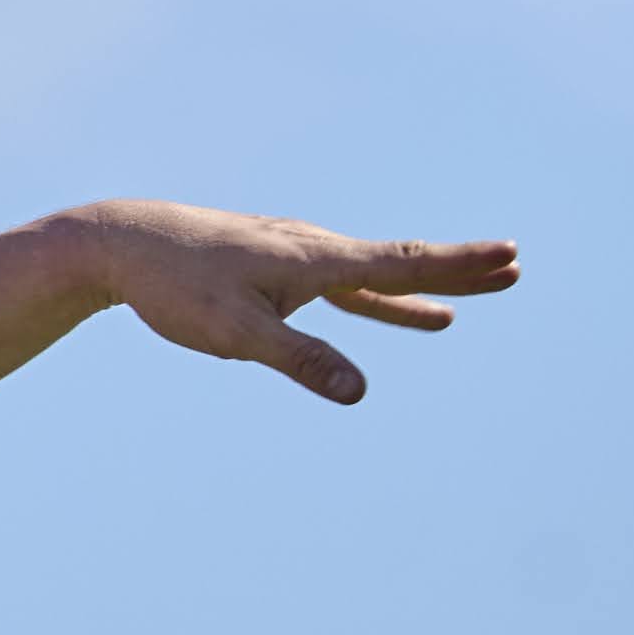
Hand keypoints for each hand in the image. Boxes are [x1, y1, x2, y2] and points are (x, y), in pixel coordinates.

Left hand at [63, 200, 519, 403]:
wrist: (120, 243)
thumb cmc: (176, 287)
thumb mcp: (235, 333)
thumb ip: (300, 360)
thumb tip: (359, 391)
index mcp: (314, 259)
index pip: (402, 263)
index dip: (458, 265)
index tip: (508, 255)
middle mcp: (312, 249)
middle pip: (399, 263)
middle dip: (456, 271)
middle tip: (513, 266)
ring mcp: (292, 255)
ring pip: (368, 275)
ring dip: (415, 290)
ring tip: (454, 310)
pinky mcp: (270, 266)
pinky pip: (333, 283)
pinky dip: (367, 295)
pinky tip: (377, 304)